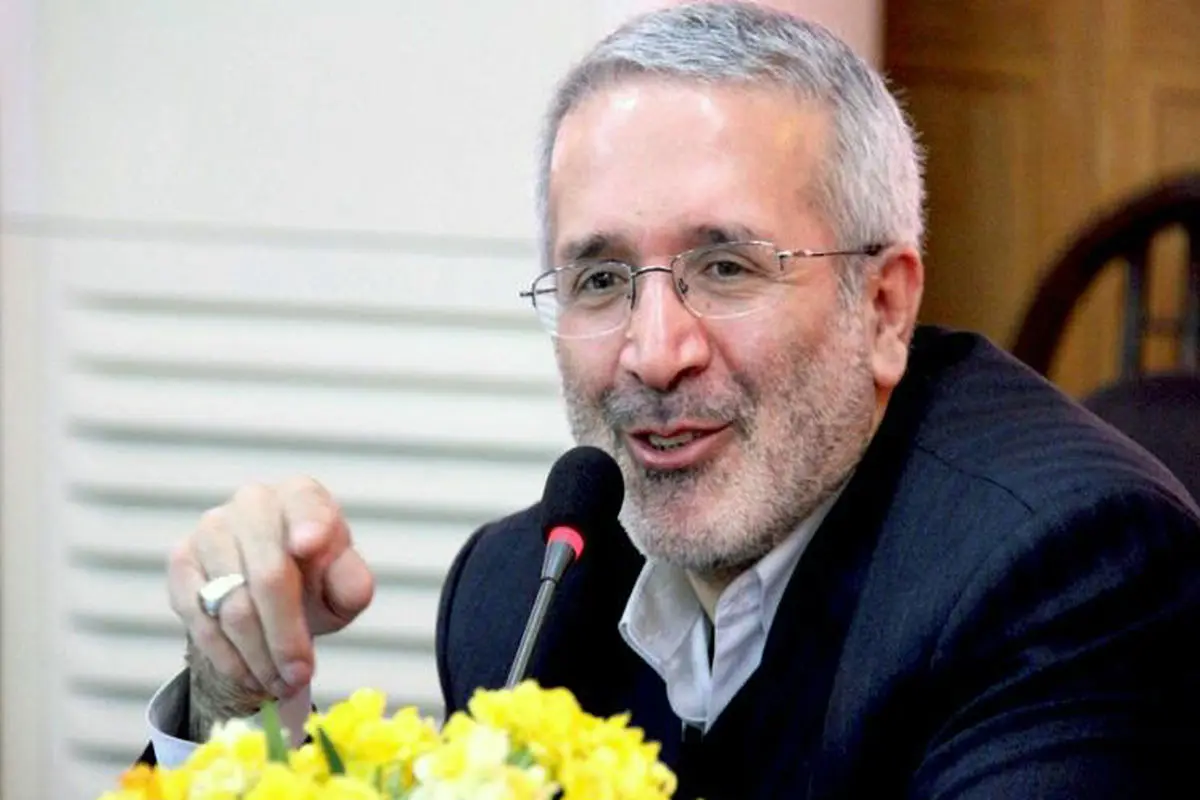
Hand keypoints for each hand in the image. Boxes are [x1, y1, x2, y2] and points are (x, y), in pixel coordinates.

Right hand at [167, 477, 374, 723]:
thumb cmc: (316, 579)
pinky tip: (251, 676)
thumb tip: (350, 589)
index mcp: (302, 496)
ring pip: (231, 604)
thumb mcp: (344, 583)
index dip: (309, 526)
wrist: (270, 588)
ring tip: (281, 684)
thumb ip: (352, 583)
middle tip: (300, 676)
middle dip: (285, 635)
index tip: (309, 546)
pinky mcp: (182, 561)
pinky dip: (228, 657)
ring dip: (258, 655)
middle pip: (267, 574)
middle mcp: (253, 502)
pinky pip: (199, 618)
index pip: (306, 506)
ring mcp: (212, 529)